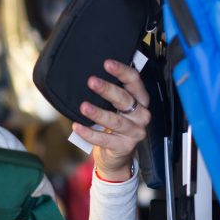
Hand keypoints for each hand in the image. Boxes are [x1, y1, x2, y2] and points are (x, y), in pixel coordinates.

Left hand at [72, 59, 151, 180]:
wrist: (116, 156)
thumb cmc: (114, 126)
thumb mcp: (115, 107)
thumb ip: (110, 94)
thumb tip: (91, 76)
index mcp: (140, 101)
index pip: (134, 82)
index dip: (122, 71)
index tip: (107, 63)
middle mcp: (141, 115)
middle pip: (125, 99)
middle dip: (107, 89)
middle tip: (91, 81)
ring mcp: (134, 132)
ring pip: (116, 121)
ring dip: (98, 113)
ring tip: (83, 106)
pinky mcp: (124, 147)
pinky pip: (104, 139)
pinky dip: (89, 133)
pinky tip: (77, 127)